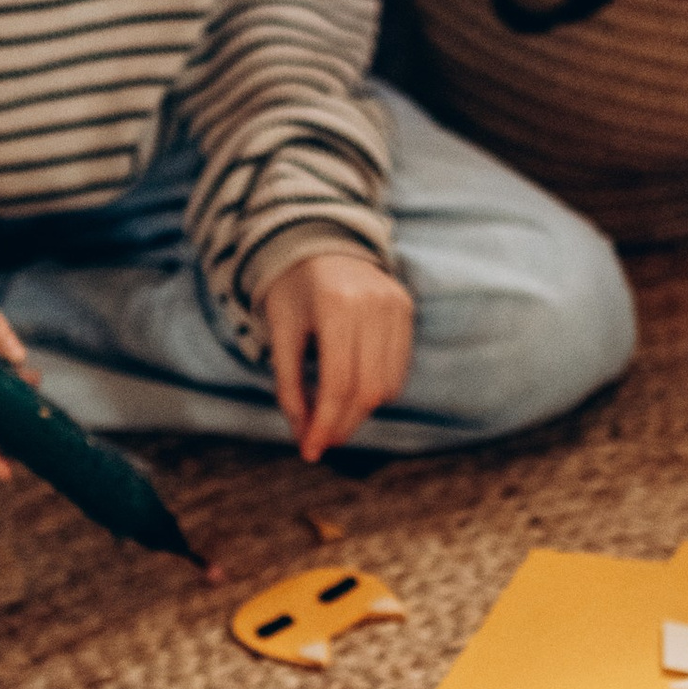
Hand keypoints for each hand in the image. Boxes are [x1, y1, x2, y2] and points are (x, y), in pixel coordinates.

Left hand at [264, 250, 415, 462]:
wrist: (319, 238)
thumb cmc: (292, 287)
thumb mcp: (280, 332)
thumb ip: (289, 384)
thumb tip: (303, 435)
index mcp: (336, 307)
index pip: (339, 384)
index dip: (325, 424)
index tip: (310, 450)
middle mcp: (373, 306)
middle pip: (367, 390)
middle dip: (343, 425)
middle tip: (320, 442)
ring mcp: (396, 306)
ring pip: (388, 385)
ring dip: (361, 412)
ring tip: (334, 418)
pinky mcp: (407, 309)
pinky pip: (399, 368)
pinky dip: (378, 391)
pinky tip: (353, 394)